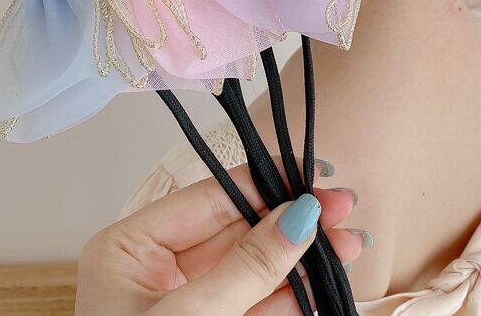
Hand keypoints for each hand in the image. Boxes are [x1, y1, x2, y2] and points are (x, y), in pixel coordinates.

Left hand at [75, 162, 363, 315]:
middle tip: (344, 209)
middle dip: (292, 222)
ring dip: (302, 258)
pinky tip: (325, 282)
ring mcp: (185, 306)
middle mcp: (156, 272)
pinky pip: (258, 305)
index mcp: (130, 250)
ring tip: (349, 245)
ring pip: (254, 269)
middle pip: (238, 230)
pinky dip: (293, 296)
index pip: (209, 199)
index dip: (266, 185)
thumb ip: (249, 266)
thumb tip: (301, 215)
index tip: (315, 178)